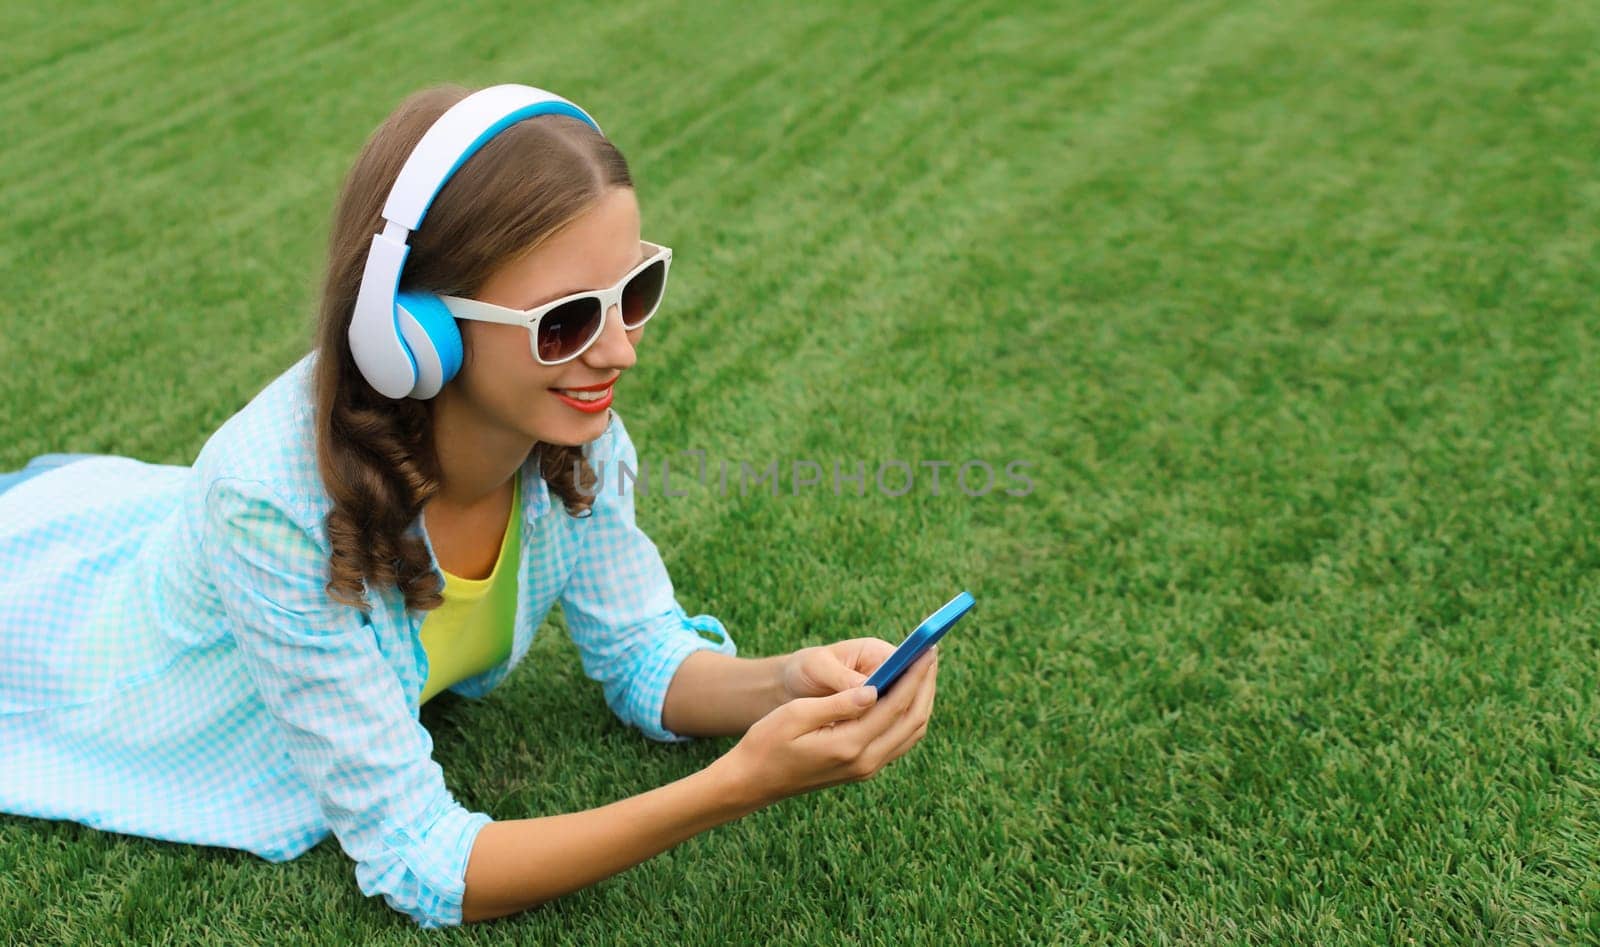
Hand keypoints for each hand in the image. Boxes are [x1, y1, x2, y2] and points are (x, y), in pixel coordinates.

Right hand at [712, 647, 938, 807]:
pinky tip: (905, 696)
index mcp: (849, 745)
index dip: (915, 675)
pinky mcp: (862, 769)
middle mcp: (865, 762)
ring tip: (924, 670)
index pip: (896, 705)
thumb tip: (875, 690)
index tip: (927, 649)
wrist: (752, 782)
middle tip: (932, 654)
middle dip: (926, 685)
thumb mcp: (796, 714)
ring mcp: (866, 769)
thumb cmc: (766, 742)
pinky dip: (909, 717)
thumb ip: (839, 703)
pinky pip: (898, 742)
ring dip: (921, 701)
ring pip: (910, 734)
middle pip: (913, 721)